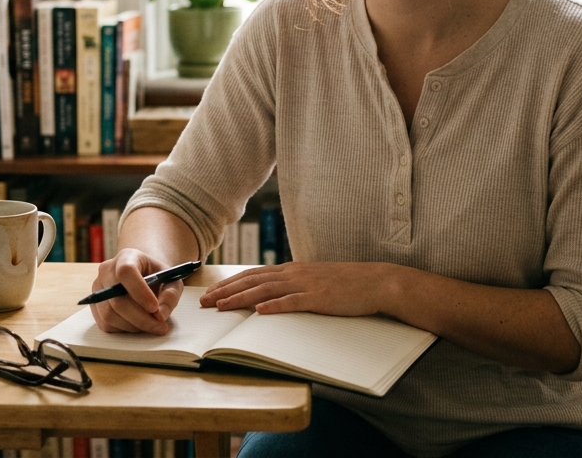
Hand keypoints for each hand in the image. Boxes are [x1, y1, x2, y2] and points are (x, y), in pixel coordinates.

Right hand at [89, 248, 183, 334]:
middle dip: (141, 318)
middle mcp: (107, 271)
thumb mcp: (171, 280)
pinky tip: (138, 323)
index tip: (155, 308)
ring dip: (134, 325)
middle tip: (160, 326)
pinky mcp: (94, 306)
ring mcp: (97, 289)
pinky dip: (125, 329)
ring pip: (110, 315)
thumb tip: (160, 314)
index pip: (126, 271)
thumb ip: (171, 294)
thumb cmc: (157, 277)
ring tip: (151, 324)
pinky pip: (106, 324)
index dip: (139, 292)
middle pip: (117, 299)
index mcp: (127, 257)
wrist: (143, 277)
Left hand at [199, 261, 402, 316]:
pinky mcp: (320, 298)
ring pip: (266, 290)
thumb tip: (271, 296)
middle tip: (204, 301)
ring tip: (221, 306)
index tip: (211, 292)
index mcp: (292, 270)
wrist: (376, 281)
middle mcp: (295, 273)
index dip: (230, 283)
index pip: (253, 275)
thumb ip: (294, 286)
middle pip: (253, 281)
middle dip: (226, 291)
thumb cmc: (347, 284)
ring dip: (241, 298)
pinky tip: (260, 310)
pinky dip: (275, 306)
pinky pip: (293, 302)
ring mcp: (307, 285)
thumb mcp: (315, 281)